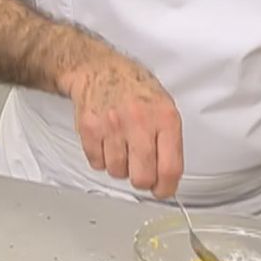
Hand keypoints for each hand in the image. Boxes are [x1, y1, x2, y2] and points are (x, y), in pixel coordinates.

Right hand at [61, 54, 182, 198]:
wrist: (99, 70)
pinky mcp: (90, 129)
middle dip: (142, 180)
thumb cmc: (134, 89)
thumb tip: (169, 177)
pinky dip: (101, 158)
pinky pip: (97, 163)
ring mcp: (113, 125)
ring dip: (120, 166)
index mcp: (164, 117)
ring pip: (117, 172)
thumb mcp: (164, 106)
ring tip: (122, 147)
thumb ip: (170, 141)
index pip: (170, 167)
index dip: (166, 187)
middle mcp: (139, 121)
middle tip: (140, 171)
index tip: (162, 190)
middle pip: (142, 177)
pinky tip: (107, 142)